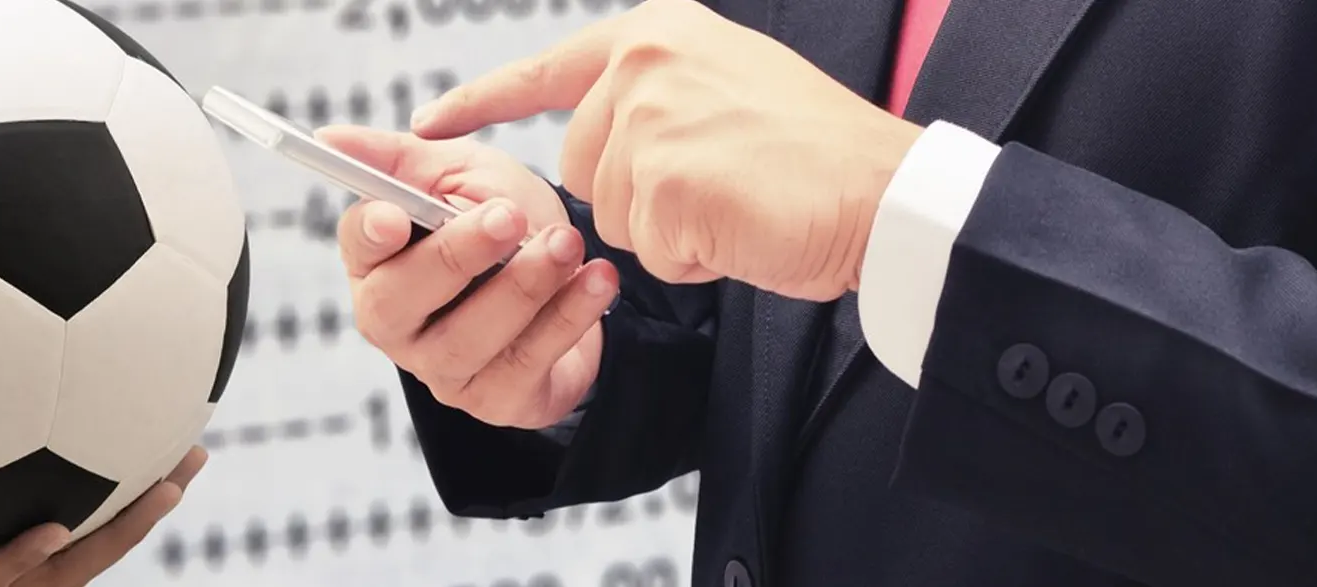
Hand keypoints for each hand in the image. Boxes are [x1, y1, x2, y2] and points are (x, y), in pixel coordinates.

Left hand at [0, 446, 206, 586]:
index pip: (69, 512)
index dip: (121, 481)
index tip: (163, 429)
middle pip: (86, 544)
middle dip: (146, 504)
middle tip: (193, 454)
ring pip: (58, 573)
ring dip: (116, 534)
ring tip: (162, 488)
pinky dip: (19, 558)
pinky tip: (55, 526)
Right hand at [319, 124, 619, 428]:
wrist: (570, 278)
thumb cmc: (502, 220)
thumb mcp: (459, 174)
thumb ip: (400, 157)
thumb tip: (329, 135)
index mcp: (377, 260)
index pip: (357, 245)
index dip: (372, 233)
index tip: (398, 215)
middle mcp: (395, 321)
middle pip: (399, 300)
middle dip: (456, 256)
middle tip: (509, 217)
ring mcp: (441, 368)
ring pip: (465, 339)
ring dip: (521, 286)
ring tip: (566, 243)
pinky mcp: (495, 400)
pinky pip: (525, 365)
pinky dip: (567, 318)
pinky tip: (596, 280)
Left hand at [409, 0, 923, 300]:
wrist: (887, 194)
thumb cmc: (819, 159)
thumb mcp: (725, 91)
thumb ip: (654, 102)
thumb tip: (591, 149)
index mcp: (658, 31)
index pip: (547, 70)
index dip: (485, 102)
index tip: (428, 126)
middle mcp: (645, 60)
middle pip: (583, 163)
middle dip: (640, 197)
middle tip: (724, 186)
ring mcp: (649, 117)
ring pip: (612, 212)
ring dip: (669, 230)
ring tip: (738, 202)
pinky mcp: (660, 179)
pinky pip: (644, 248)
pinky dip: (693, 256)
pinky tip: (740, 227)